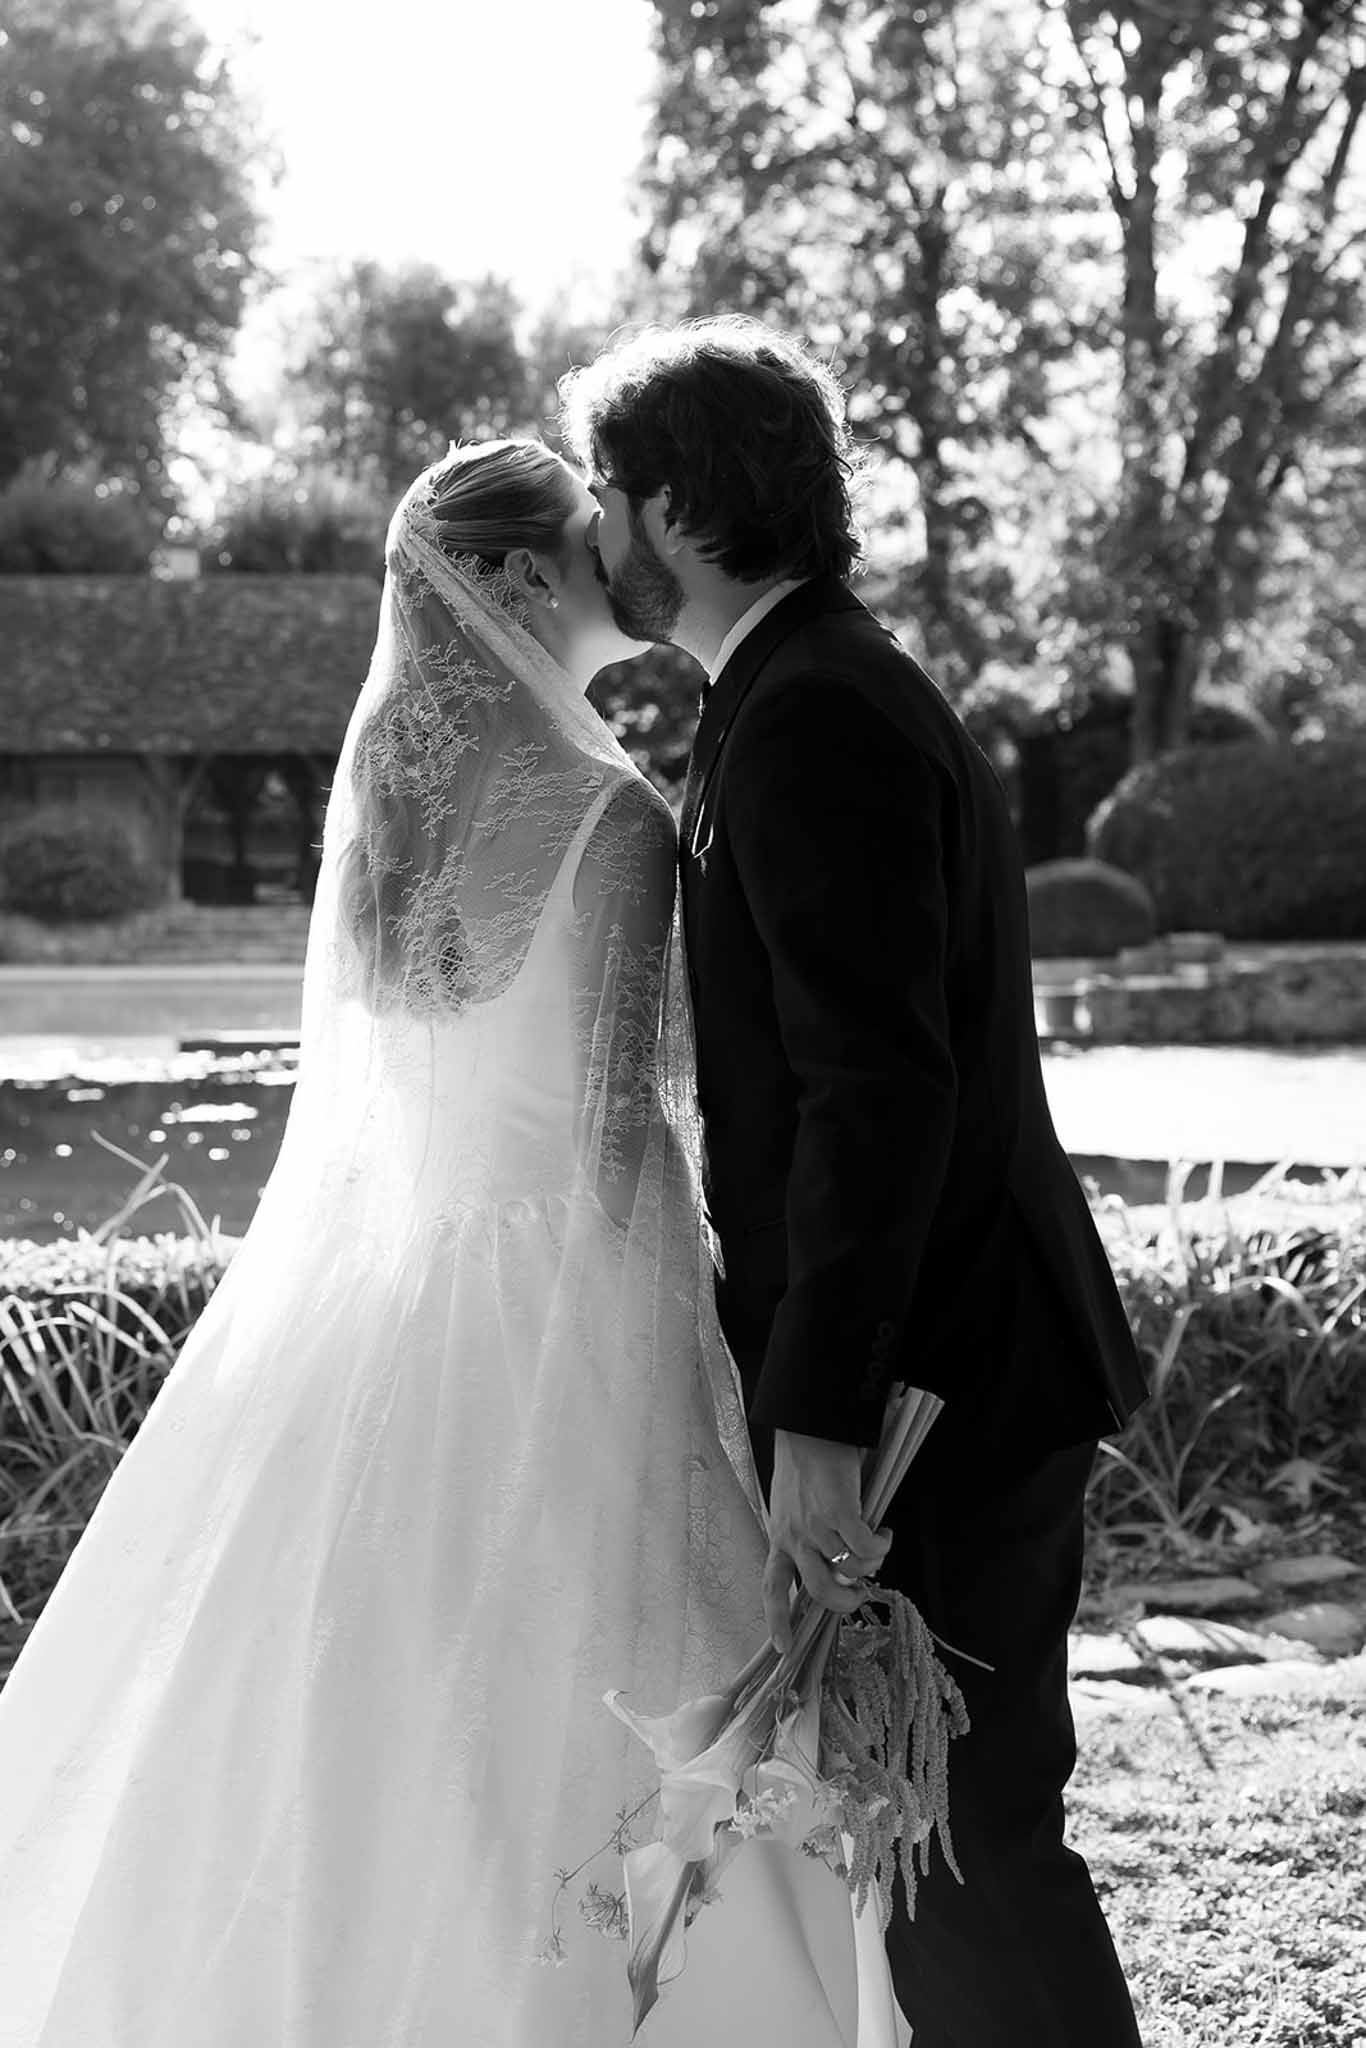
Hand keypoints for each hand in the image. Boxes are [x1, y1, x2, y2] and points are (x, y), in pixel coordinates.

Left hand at [763, 1429, 892, 1653]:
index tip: (784, 1648)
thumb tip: (836, 1566)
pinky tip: (883, 1532)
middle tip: (860, 1595)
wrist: (809, 1430)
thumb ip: (807, 1537)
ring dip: (870, 1566)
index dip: (778, 1621)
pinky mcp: (840, 1513)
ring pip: (850, 1570)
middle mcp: (794, 1537)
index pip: (772, 1588)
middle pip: (820, 1592)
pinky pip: (867, 1548)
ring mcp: (817, 1527)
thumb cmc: (803, 1466)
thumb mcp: (791, 1507)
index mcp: (779, 1538)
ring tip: (876, 1546)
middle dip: (845, 1603)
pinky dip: (881, 1545)